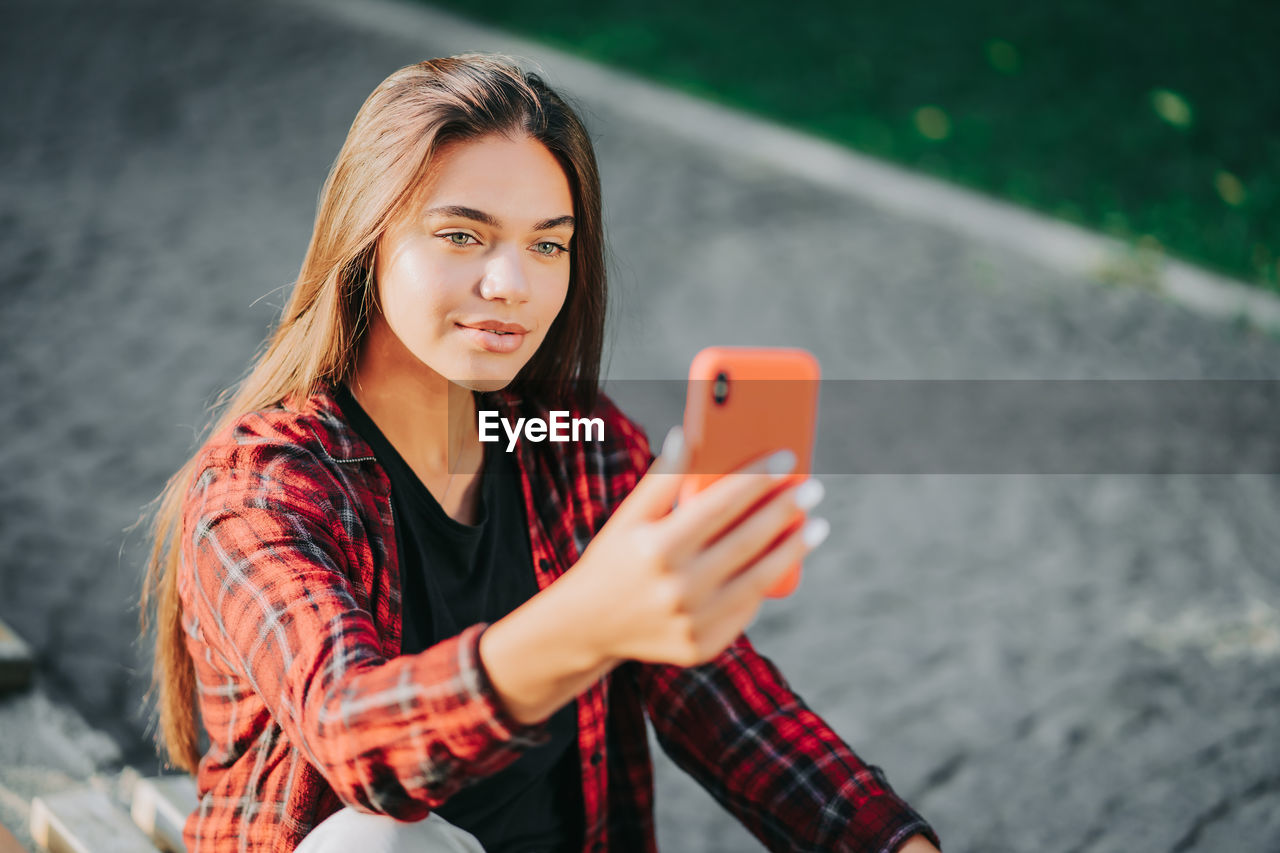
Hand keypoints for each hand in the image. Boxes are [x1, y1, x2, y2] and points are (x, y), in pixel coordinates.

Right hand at [561, 426, 827, 667]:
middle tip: (814, 488)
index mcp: (656, 548)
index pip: (719, 504)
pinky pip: (746, 609)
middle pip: (746, 540)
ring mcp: (691, 621)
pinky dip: (768, 582)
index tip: (787, 458)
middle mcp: (676, 587)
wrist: (588, 626)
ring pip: (758, 579)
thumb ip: (661, 478)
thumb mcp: (628, 517)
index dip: (757, 478)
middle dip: (786, 510)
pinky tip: (785, 559)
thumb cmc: (614, 558)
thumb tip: (688, 433)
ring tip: (817, 525)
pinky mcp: (702, 646)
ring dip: (793, 549)